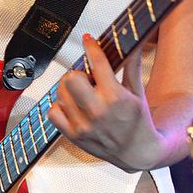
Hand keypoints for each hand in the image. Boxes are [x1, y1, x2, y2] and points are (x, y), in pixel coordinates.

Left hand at [47, 34, 164, 171]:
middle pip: (71, 78)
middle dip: (78, 73)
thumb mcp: (139, 92)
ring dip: (69, 89)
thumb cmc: (139, 121)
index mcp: (116, 97)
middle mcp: (97, 111)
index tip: (89, 40)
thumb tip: (133, 44)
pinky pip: (53, 112)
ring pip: (60, 93)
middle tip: (87, 78)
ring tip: (82, 93)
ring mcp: (83, 125)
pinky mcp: (73, 136)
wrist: (138, 152)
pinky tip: (73, 106)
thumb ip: (132, 66)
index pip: (97, 63)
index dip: (91, 47)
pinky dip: (60, 106)